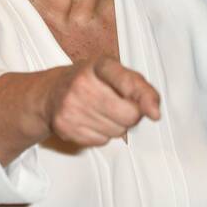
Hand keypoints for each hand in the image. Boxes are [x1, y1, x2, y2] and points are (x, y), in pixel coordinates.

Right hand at [43, 56, 160, 146]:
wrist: (51, 92)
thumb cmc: (92, 82)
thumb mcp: (116, 73)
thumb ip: (141, 88)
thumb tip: (155, 113)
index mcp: (101, 65)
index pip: (128, 82)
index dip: (144, 98)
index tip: (154, 113)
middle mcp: (83, 83)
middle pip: (128, 115)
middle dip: (131, 115)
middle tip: (118, 105)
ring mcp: (71, 106)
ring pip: (117, 132)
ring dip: (116, 126)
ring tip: (101, 111)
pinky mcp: (64, 127)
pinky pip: (101, 141)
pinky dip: (101, 135)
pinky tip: (90, 120)